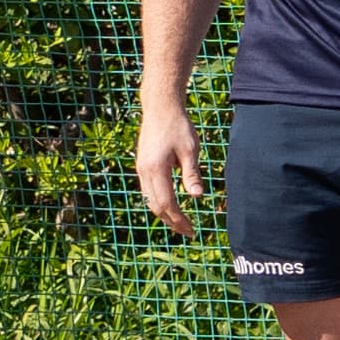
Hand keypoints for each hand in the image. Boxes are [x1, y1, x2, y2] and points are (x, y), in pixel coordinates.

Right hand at [135, 103, 204, 237]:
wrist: (160, 108)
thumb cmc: (178, 126)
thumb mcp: (190, 150)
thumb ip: (192, 174)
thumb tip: (198, 197)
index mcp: (156, 169)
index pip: (167, 203)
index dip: (179, 219)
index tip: (191, 229)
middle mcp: (145, 171)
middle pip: (155, 206)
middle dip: (171, 221)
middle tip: (188, 232)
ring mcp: (141, 169)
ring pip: (150, 200)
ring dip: (164, 214)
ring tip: (180, 222)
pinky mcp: (142, 166)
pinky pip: (148, 191)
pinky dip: (159, 202)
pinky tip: (171, 205)